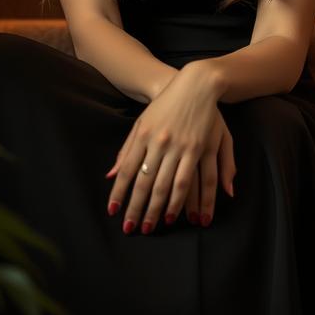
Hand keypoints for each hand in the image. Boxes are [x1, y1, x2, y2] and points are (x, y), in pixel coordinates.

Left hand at [104, 60, 234, 233]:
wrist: (196, 85)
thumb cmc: (164, 106)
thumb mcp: (141, 123)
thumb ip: (127, 150)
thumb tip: (111, 176)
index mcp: (144, 136)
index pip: (128, 171)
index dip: (120, 193)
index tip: (114, 213)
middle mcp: (162, 143)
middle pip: (148, 183)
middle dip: (140, 208)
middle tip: (134, 229)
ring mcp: (184, 147)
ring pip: (174, 186)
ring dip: (166, 209)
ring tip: (158, 226)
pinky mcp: (203, 148)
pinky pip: (200, 180)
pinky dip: (198, 200)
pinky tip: (193, 216)